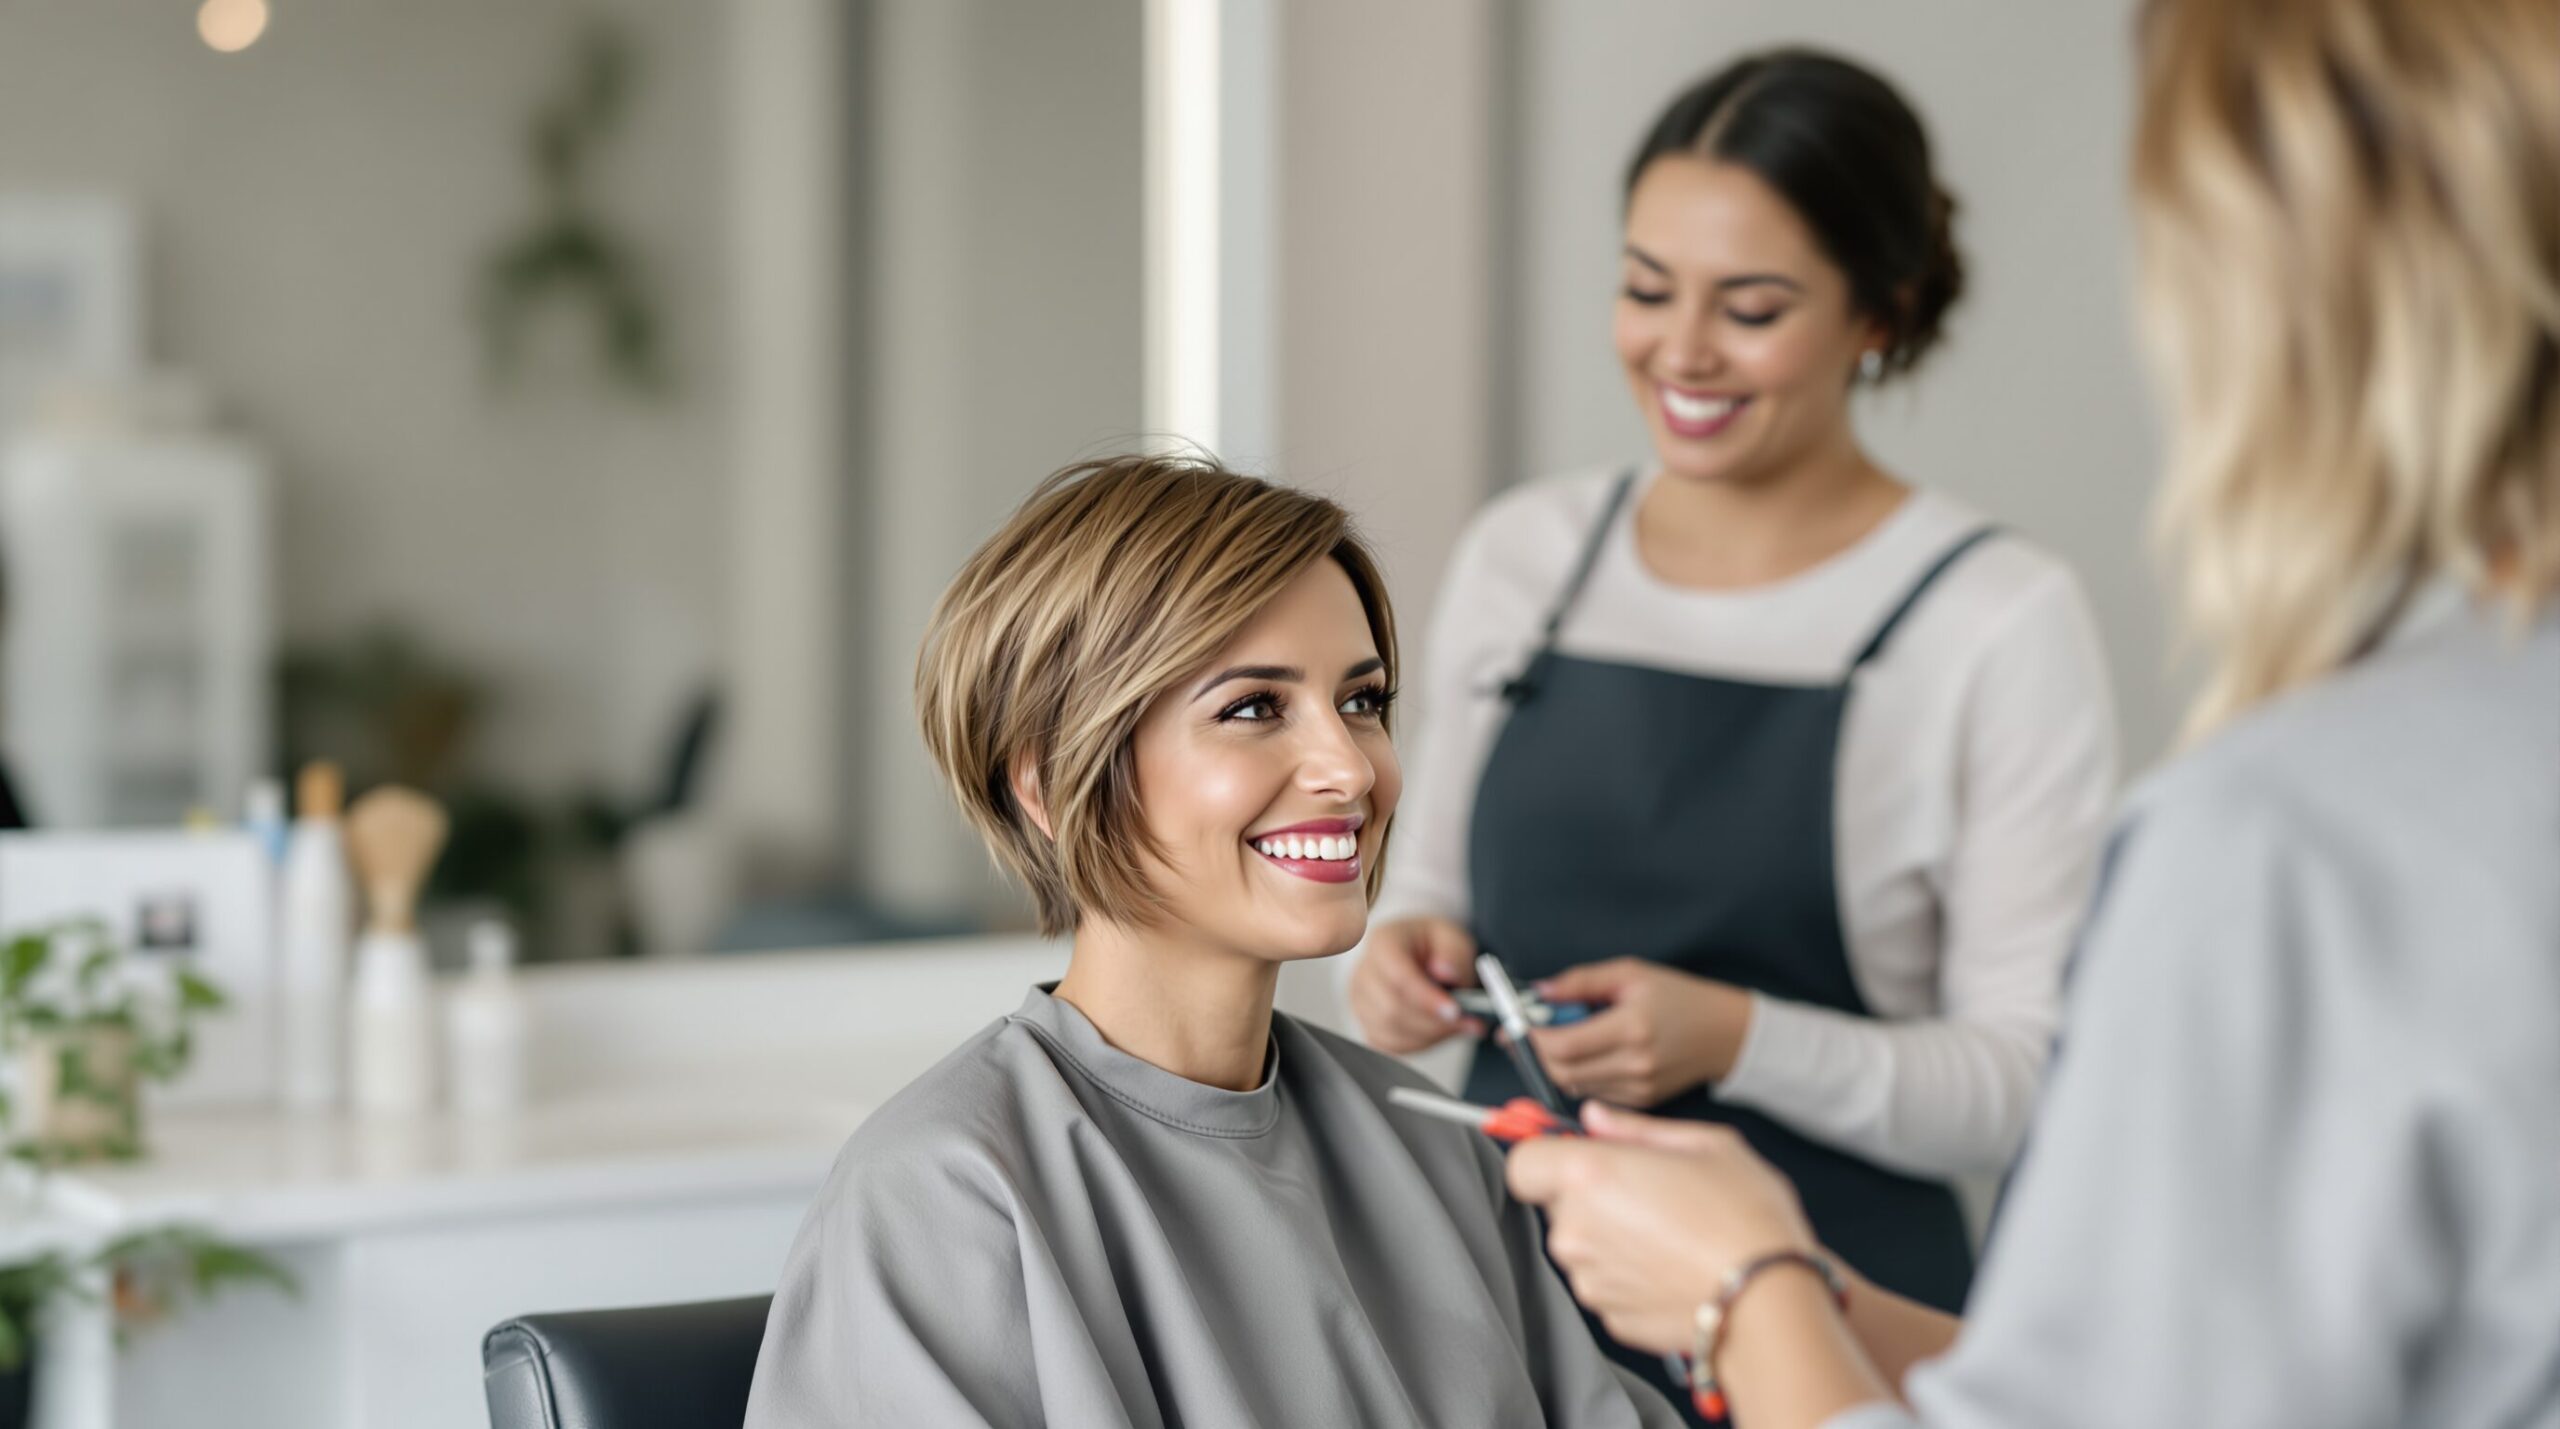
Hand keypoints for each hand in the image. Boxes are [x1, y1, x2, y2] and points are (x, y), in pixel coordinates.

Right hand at [1348, 917, 1486, 1053]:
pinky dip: (1420, 1043)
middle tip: (1467, 1022)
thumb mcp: (1454, 939)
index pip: (1397, 975)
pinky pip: (1391, 1045)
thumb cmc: (1437, 947)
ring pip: (1391, 1031)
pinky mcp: (1367, 1023)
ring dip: (1430, 1034)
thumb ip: (1454, 953)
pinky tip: (1439, 1029)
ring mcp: (1361, 1000)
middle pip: (1391, 1008)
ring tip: (1459, 1025)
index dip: (1426, 997)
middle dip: (1433, 1021)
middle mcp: (1365, 971)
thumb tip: (1446, 971)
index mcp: (1384, 942)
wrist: (1427, 957)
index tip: (1455, 1010)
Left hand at [1506, 1103, 1817, 1354]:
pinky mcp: (1609, 1318)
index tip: (1575, 1157)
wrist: (1772, 1302)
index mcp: (1590, 1175)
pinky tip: (1673, 1267)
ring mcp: (1590, 1280)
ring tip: (1670, 1234)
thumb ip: (1636, 1127)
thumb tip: (1596, 1118)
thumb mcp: (1706, 1145)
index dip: (1547, 1158)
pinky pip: (1606, 1286)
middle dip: (1591, 1197)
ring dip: (1611, 1238)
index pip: (1524, 1163)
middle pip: (1558, 1205)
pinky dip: (1629, 1277)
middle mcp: (1576, 1230)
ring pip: (1583, 1248)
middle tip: (1649, 1193)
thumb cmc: (1747, 1219)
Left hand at [1525, 959, 1751, 1106]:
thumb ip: (1580, 982)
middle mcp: (1635, 1065)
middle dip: (1533, 1054)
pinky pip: (1593, 1093)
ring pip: (1573, 1086)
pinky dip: (1578, 1076)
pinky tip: (1583, 1055)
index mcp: (1633, 1028)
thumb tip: (1538, 992)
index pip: (1564, 1046)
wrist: (1725, 1034)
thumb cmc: (1679, 997)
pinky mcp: (1641, 1103)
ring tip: (1552, 1039)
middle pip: (1562, 1072)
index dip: (1530, 1038)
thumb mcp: (1630, 974)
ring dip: (1553, 1065)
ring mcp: (1639, 1089)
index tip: (1513, 1025)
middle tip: (1521, 1035)